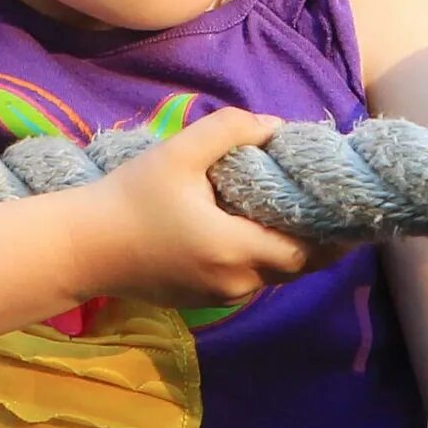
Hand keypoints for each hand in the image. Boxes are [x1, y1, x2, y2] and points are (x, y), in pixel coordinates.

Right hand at [78, 108, 324, 311]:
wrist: (81, 247)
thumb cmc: (130, 197)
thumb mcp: (179, 152)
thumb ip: (230, 130)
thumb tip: (274, 126)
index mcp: (234, 249)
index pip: (305, 251)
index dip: (330, 235)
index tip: (346, 212)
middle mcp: (234, 282)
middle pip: (294, 268)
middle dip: (313, 243)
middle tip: (324, 210)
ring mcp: (216, 297)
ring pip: (269, 276)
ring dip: (282, 250)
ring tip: (287, 216)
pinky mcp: (199, 301)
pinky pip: (243, 281)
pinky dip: (255, 260)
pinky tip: (246, 231)